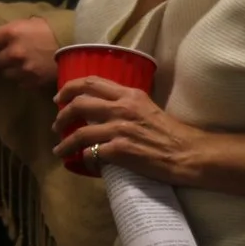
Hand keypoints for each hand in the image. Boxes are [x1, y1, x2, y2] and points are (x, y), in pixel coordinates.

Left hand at [0, 17, 60, 83]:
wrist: (77, 45)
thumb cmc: (53, 29)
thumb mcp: (29, 22)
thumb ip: (11, 31)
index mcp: (11, 33)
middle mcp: (13, 52)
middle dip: (0, 57)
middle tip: (9, 53)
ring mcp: (22, 69)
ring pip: (6, 73)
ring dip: (11, 68)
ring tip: (23, 62)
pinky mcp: (32, 82)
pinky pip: (20, 81)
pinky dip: (23, 77)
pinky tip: (32, 70)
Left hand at [52, 76, 207, 184]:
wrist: (188, 153)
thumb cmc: (171, 132)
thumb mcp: (147, 107)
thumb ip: (125, 104)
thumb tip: (103, 108)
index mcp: (129, 95)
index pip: (91, 82)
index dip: (70, 88)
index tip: (59, 97)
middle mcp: (121, 108)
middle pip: (79, 104)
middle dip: (61, 114)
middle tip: (56, 124)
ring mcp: (119, 130)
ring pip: (79, 133)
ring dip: (65, 143)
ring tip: (59, 149)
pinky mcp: (120, 151)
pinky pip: (91, 153)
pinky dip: (83, 158)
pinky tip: (82, 163)